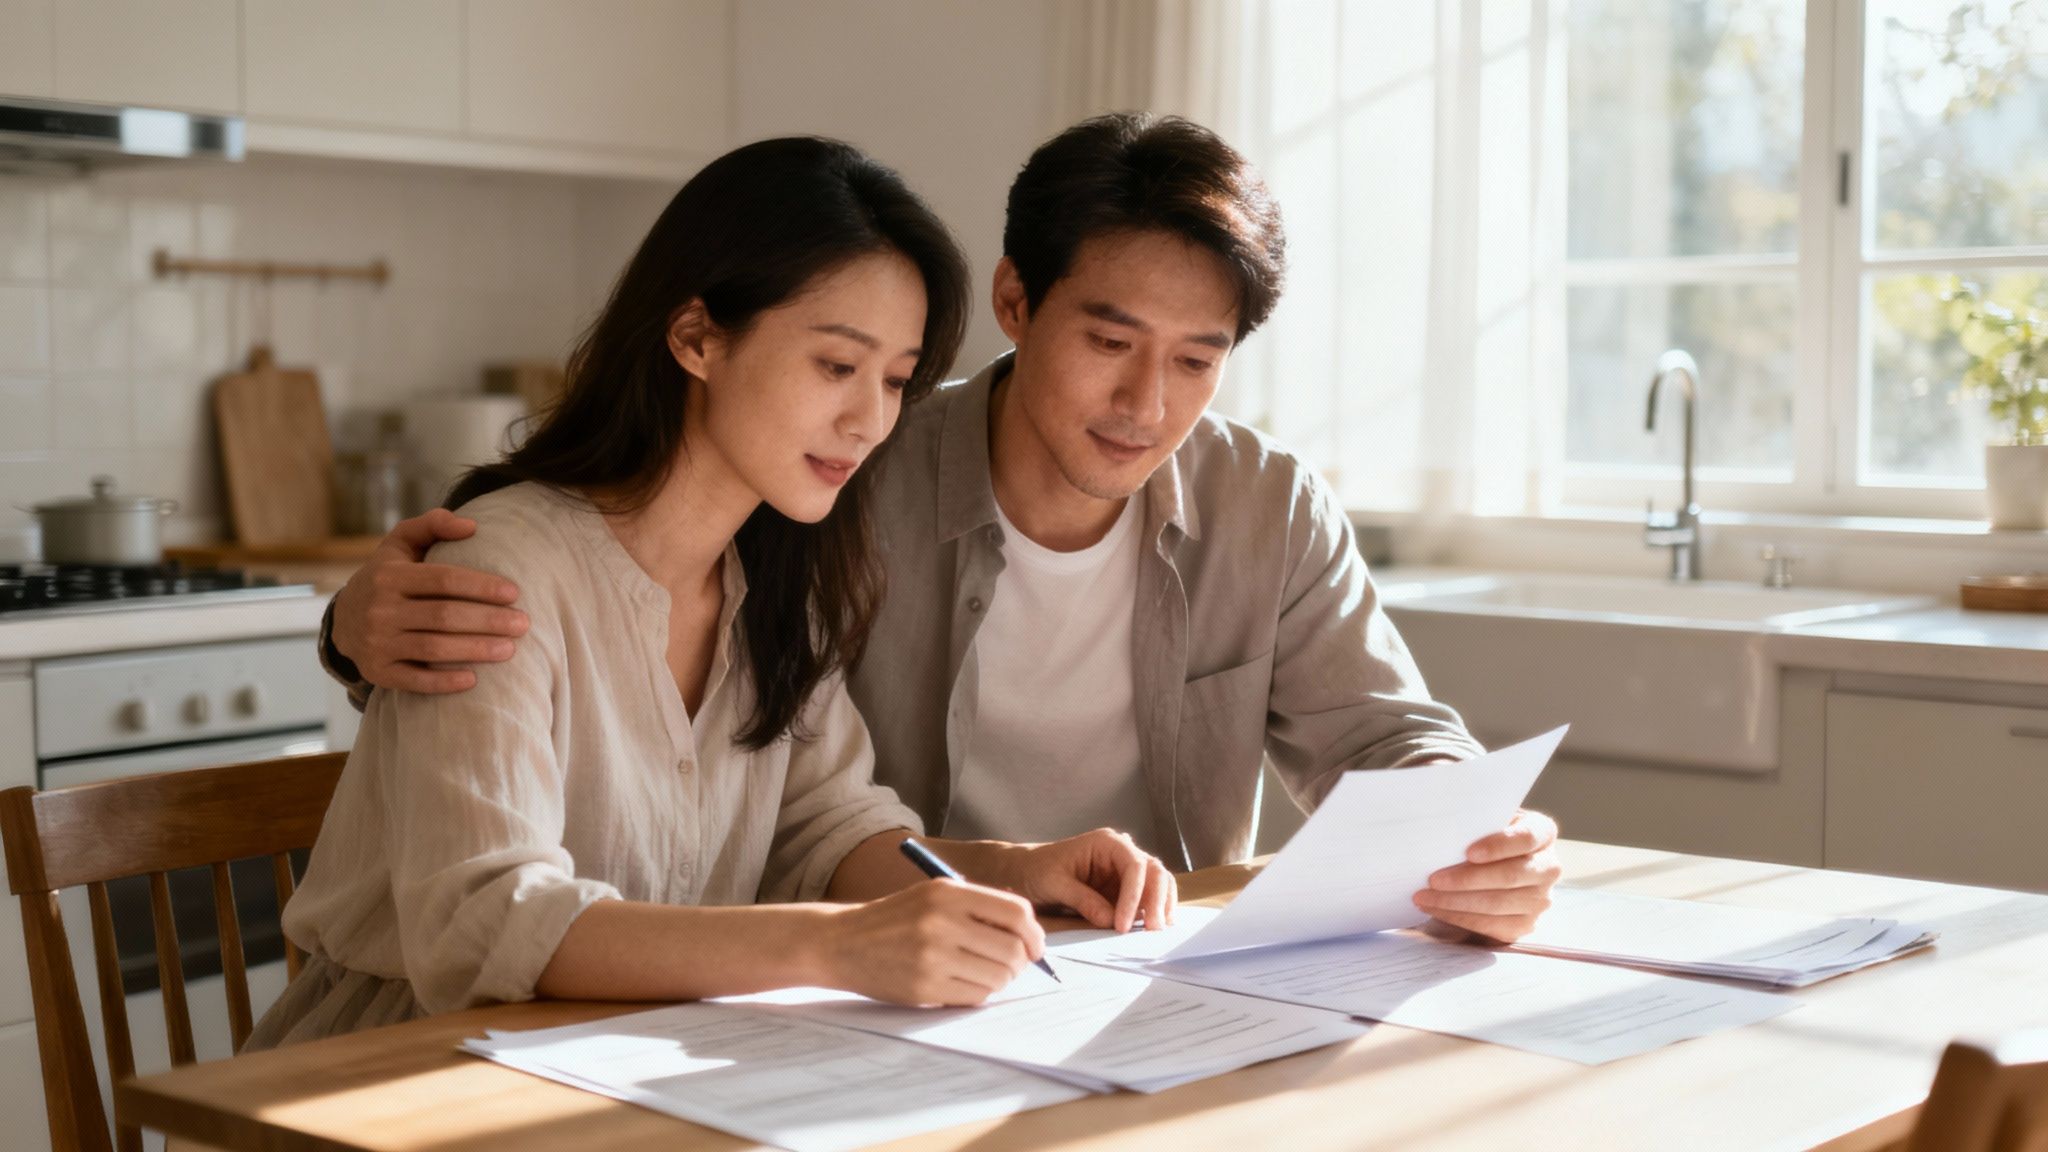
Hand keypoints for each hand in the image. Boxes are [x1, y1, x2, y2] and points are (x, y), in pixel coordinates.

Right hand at [332, 509, 529, 693]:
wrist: (343, 619)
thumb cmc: (387, 576)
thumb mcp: (400, 543)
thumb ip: (433, 525)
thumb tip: (471, 526)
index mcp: (389, 575)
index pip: (444, 580)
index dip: (482, 586)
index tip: (514, 593)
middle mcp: (379, 609)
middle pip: (444, 616)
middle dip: (488, 621)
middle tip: (523, 624)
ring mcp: (377, 643)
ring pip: (433, 648)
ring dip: (476, 650)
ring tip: (510, 649)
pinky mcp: (377, 672)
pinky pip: (414, 680)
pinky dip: (444, 683)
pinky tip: (473, 680)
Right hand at [818, 879, 1043, 1006]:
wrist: (841, 942)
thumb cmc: (894, 919)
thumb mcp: (933, 895)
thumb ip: (979, 905)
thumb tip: (1031, 931)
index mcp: (948, 893)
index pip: (1016, 912)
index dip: (1033, 933)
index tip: (1034, 946)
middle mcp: (941, 922)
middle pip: (1012, 949)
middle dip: (1020, 962)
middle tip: (1011, 966)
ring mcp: (932, 957)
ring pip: (998, 977)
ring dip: (1000, 980)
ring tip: (982, 973)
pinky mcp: (924, 988)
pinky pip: (975, 997)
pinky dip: (978, 993)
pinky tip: (962, 984)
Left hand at [985, 829, 1176, 934]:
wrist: (1026, 873)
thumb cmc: (1037, 871)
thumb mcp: (1053, 883)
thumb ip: (1081, 899)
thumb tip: (1110, 920)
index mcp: (1106, 843)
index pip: (1134, 865)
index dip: (1134, 895)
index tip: (1121, 925)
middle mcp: (1122, 853)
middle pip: (1154, 871)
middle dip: (1156, 900)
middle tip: (1152, 929)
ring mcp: (1126, 872)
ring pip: (1159, 883)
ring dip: (1161, 906)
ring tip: (1156, 930)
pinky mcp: (1125, 890)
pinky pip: (1148, 899)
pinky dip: (1154, 912)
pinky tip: (1151, 928)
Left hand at [1413, 809, 1560, 943]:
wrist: (1494, 862)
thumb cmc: (1484, 835)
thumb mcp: (1486, 820)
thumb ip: (1476, 822)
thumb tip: (1442, 831)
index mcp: (1543, 832)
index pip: (1526, 838)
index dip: (1498, 846)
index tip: (1469, 852)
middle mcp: (1549, 867)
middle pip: (1510, 876)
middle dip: (1467, 879)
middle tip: (1433, 879)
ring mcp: (1541, 899)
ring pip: (1497, 904)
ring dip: (1455, 902)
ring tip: (1424, 896)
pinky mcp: (1526, 924)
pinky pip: (1490, 925)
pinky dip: (1458, 917)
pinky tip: (1435, 908)